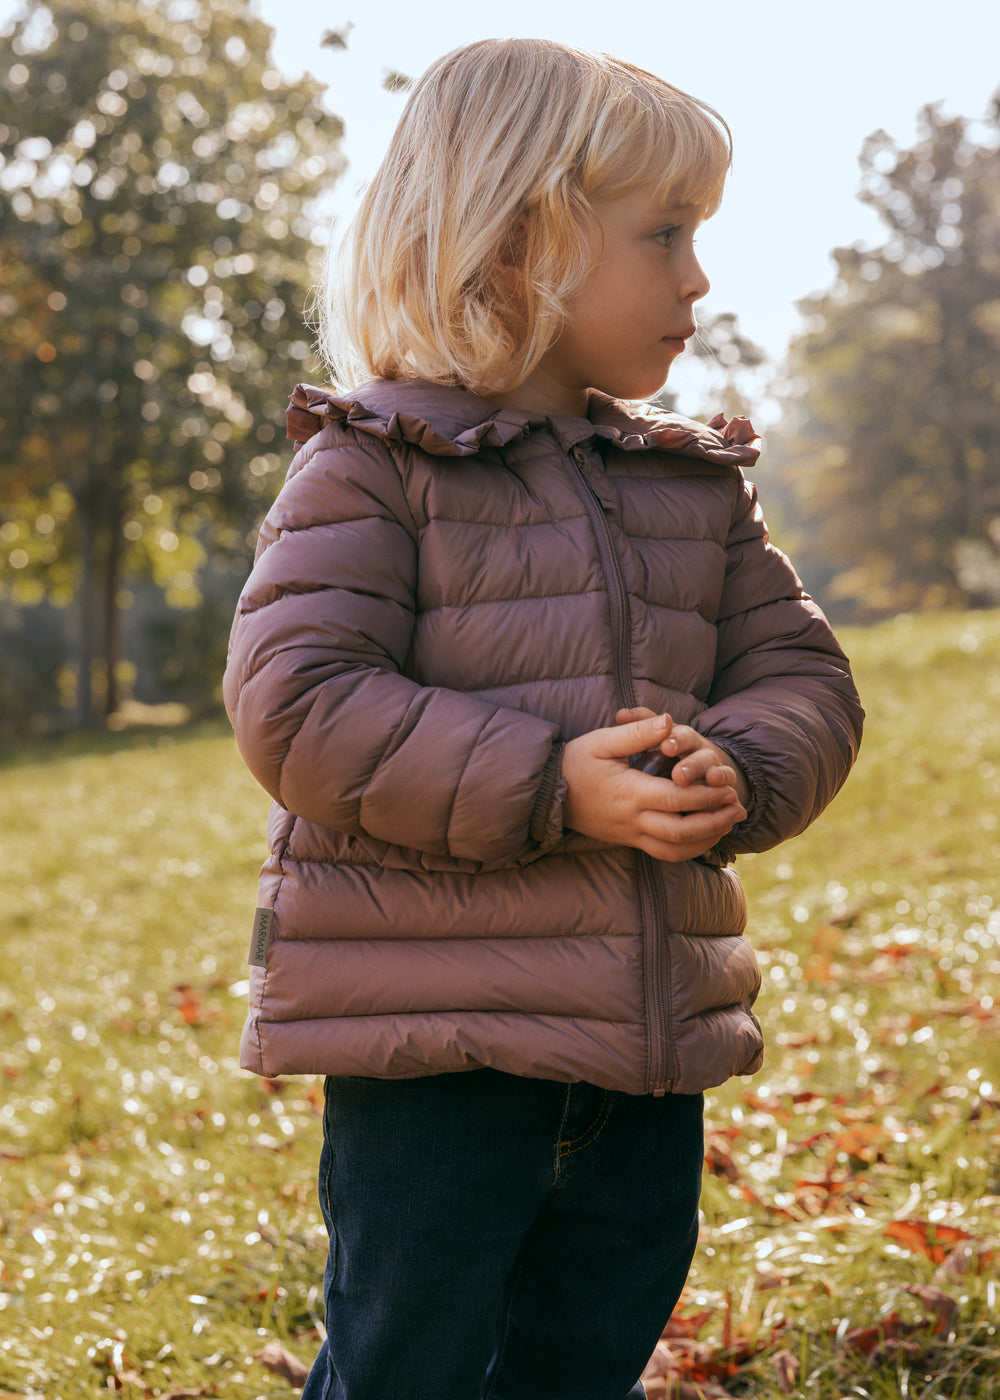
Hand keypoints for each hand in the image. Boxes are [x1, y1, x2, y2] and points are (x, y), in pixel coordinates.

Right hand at [561, 711, 746, 861]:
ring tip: (729, 823)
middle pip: (681, 831)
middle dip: (715, 821)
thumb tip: (669, 721)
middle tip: (738, 807)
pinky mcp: (630, 841)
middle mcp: (632, 819)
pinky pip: (664, 853)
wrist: (548, 793)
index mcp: (629, 793)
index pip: (676, 799)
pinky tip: (705, 834)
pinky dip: (690, 848)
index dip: (706, 795)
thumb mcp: (602, 741)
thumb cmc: (575, 762)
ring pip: (675, 849)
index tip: (728, 786)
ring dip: (707, 839)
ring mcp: (631, 834)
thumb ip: (637, 732)